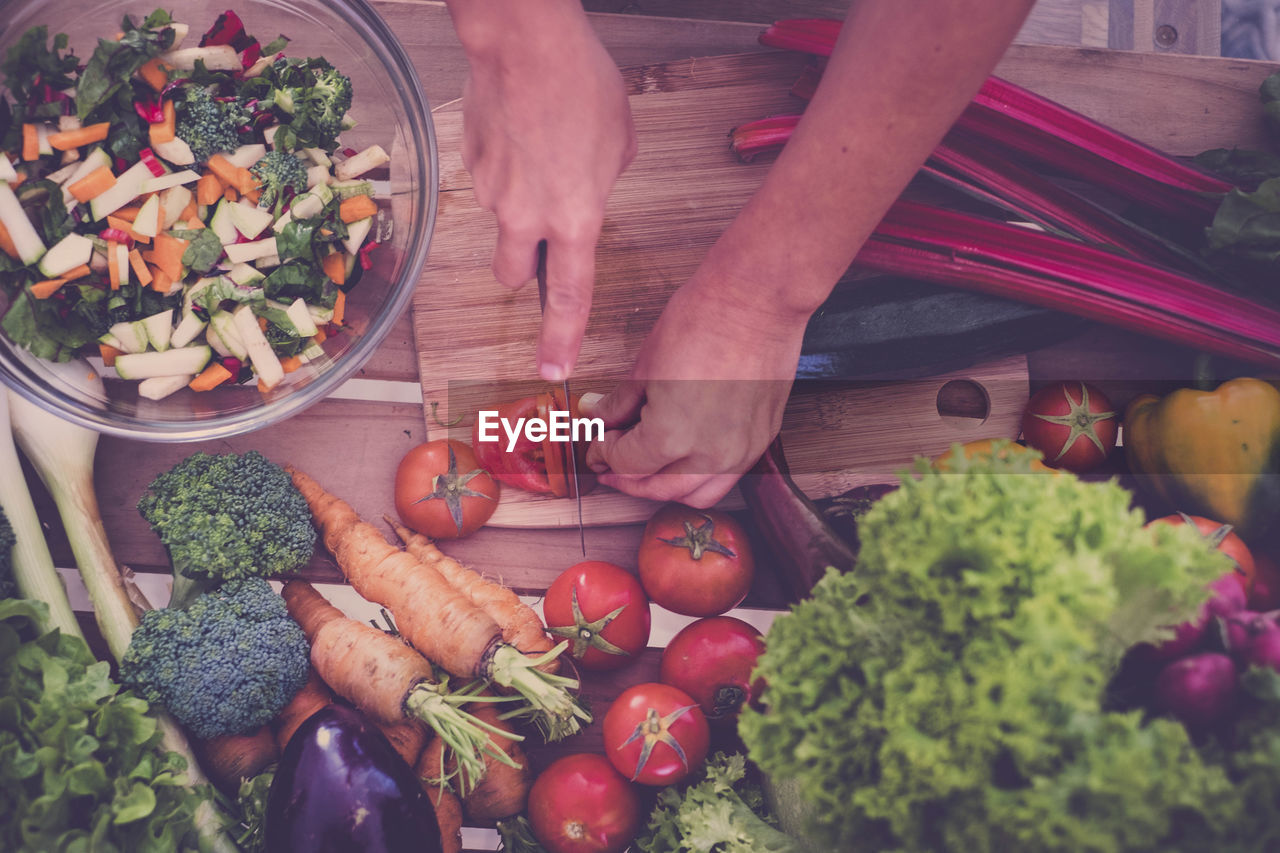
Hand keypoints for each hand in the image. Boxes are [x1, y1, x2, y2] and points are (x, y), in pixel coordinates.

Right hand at [455, 5, 635, 379]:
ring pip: (500, 220)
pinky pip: (488, 177)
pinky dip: (505, 162)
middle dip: (525, 266)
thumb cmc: (579, 85)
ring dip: (516, 204)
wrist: (525, 44)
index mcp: (574, 220)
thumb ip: (603, 182)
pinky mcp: (468, 163)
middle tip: (541, 235)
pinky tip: (521, 128)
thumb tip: (588, 186)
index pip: (568, 298)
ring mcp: (490, 192)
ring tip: (540, 152)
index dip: (562, 339)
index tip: (554, 368)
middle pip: (514, 274)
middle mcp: (525, 217)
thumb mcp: (619, 143)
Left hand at [582, 274, 806, 507]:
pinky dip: (701, 477)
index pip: (627, 464)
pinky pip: (728, 476)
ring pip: (697, 494)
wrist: (757, 301)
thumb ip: (620, 405)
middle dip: (629, 481)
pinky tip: (686, 459)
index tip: (597, 445)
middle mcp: (709, 456)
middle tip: (611, 467)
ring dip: (667, 489)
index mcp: (672, 437)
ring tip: (648, 472)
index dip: (604, 455)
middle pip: (658, 490)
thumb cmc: (703, 321)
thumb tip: (602, 419)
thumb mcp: (645, 367)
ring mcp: (741, 451)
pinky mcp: (762, 439)